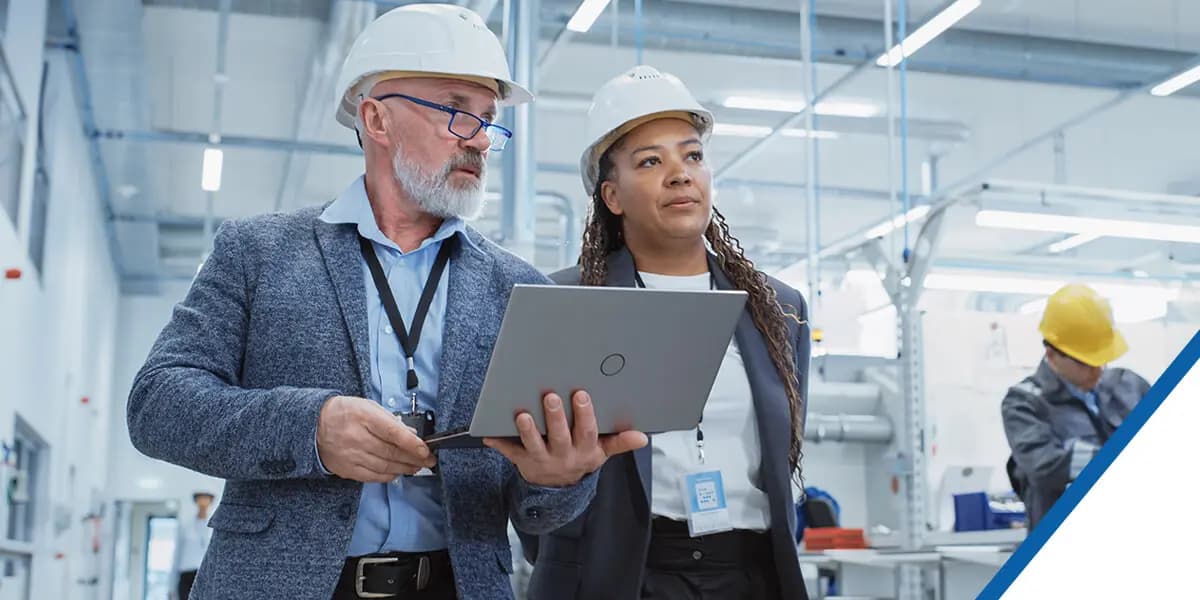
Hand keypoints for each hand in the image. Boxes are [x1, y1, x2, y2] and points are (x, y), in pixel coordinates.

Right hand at [316, 395, 435, 482]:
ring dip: (404, 468)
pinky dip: (388, 476)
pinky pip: (373, 476)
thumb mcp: (368, 407)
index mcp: (363, 417)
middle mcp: (356, 437)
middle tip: (428, 460)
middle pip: (391, 453)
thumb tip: (411, 434)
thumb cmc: (345, 413)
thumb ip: (390, 420)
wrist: (314, 425)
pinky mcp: (347, 469)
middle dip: (414, 458)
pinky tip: (398, 472)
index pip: (393, 433)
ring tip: (416, 467)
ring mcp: (351, 455)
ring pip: (384, 467)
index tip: (426, 450)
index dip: (412, 443)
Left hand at [484, 391, 647, 486]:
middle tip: (551, 396)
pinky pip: (509, 452)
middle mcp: (562, 455)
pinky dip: (498, 443)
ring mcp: (541, 459)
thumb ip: (619, 442)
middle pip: (558, 436)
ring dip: (527, 430)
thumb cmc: (581, 458)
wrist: (559, 487)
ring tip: (522, 414)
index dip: (584, 414)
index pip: (586, 432)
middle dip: (555, 417)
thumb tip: (642, 437)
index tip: (581, 394)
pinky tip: (487, 433)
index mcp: (584, 450)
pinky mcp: (522, 460)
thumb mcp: (602, 452)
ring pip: (533, 445)